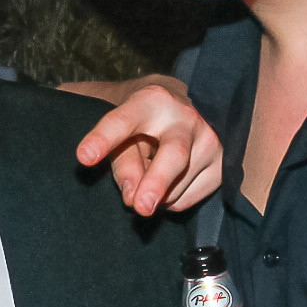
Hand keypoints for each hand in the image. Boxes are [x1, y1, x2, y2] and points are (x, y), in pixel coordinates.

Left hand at [60, 75, 221, 215]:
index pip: (122, 121)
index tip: (84, 156)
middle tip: (140, 206)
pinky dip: (168, 201)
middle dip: (156, 181)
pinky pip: (186, 200)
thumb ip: (122, 162)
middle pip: (173, 155)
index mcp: (151, 100)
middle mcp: (186, 118)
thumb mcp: (120, 131)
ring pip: (176, 187)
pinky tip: (165, 182)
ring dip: (153, 195)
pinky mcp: (222, 167)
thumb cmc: (139, 121)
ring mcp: (210, 142)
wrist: (180, 108)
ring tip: (147, 176)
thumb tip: (133, 199)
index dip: (103, 139)